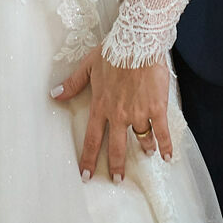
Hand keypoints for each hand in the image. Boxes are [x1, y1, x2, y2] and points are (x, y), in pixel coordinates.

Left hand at [53, 44, 171, 181]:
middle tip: (117, 179)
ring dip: (144, 147)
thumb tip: (55, 94)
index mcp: (102, 105)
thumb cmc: (113, 51)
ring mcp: (139, 113)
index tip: (86, 175)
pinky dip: (165, 146)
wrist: (137, 42)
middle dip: (116, 166)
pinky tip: (167, 156)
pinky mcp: (156, 108)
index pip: (93, 138)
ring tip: (147, 153)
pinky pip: (162, 132)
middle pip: (117, 147)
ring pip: (141, 138)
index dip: (88, 158)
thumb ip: (73, 83)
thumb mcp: (88, 65)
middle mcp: (119, 114)